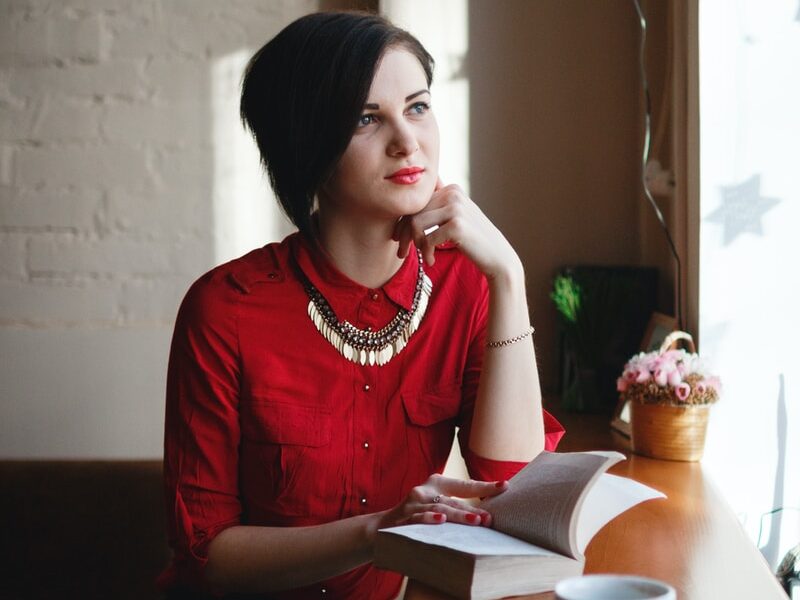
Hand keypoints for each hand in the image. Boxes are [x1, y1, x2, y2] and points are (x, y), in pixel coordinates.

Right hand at [370, 474, 508, 536]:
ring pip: (440, 509)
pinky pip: (419, 519)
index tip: (505, 485)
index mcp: (436, 483)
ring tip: (476, 520)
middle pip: (454, 500)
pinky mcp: (403, 518)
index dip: (484, 487)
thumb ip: (455, 506)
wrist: (382, 529)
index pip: (464, 485)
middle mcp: (424, 490)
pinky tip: (441, 521)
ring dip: (459, 516)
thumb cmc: (417, 517)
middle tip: (490, 518)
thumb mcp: (435, 506)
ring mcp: (413, 504)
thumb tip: (487, 516)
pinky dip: (430, 519)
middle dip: (473, 509)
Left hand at [392, 179, 522, 281]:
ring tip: (424, 256)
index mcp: (451, 189)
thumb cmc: (473, 241)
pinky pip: (426, 239)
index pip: (417, 203)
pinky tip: (431, 261)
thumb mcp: (454, 218)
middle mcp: (453, 193)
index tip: (398, 239)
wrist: (498, 257)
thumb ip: (437, 208)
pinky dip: (426, 253)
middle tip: (402, 253)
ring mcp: (456, 207)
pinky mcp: (456, 225)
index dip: (403, 222)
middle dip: (404, 235)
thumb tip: (405, 206)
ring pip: (415, 223)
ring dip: (415, 244)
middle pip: (413, 212)